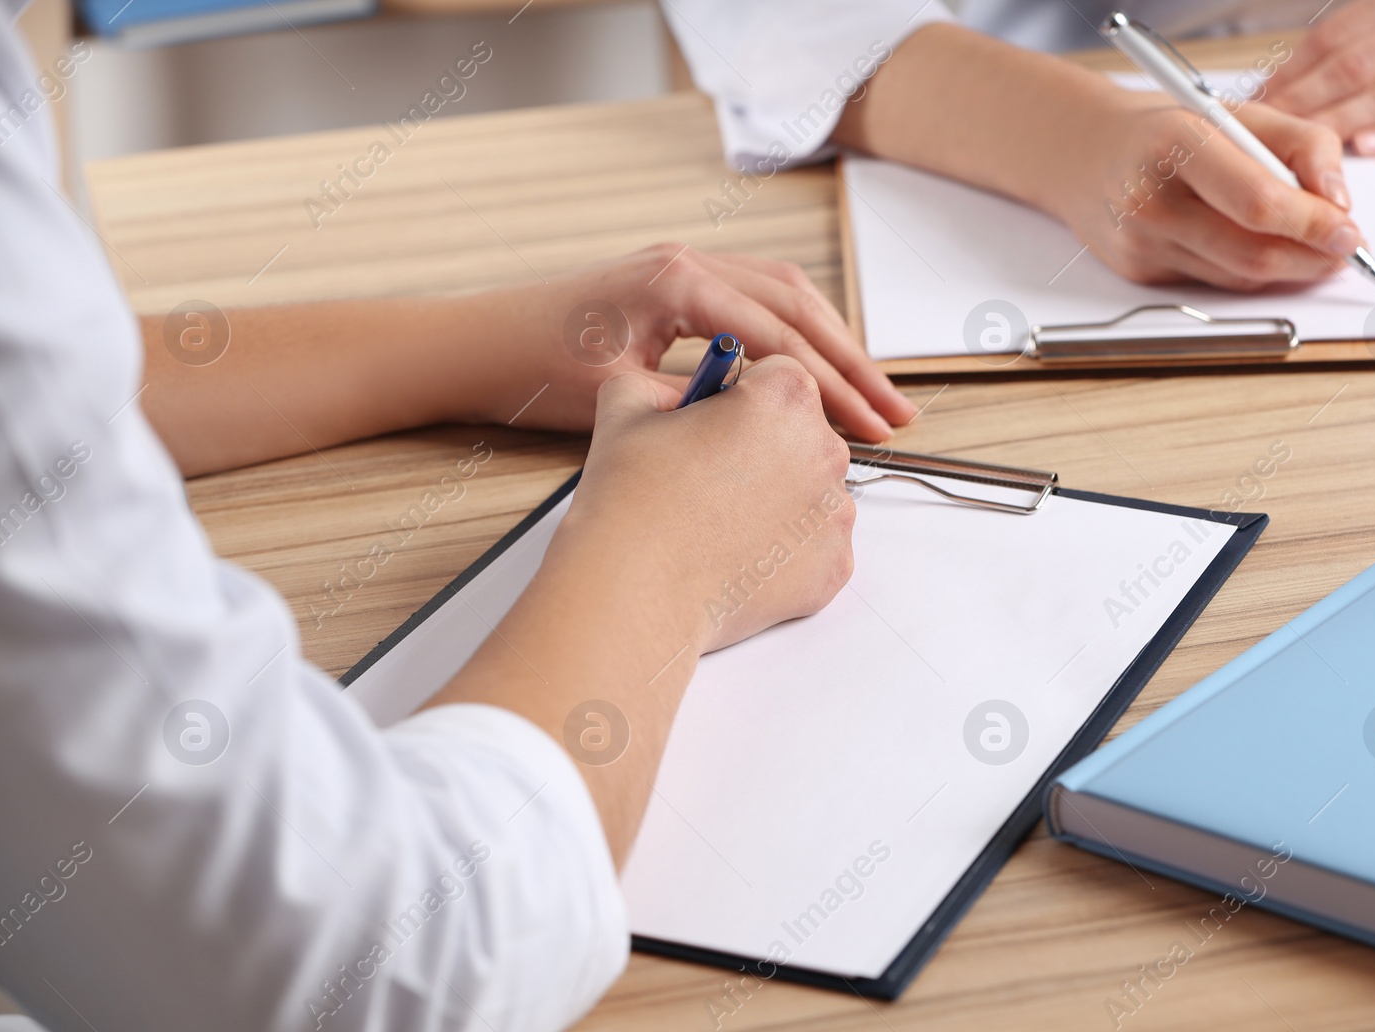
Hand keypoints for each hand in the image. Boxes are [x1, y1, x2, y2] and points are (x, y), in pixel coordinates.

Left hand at [492, 244, 915, 442]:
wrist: (479, 345)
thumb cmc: (531, 369)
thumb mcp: (617, 400)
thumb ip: (694, 407)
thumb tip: (759, 428)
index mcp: (676, 282)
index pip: (780, 335)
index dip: (832, 386)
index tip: (869, 424)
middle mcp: (688, 262)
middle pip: (799, 305)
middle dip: (852, 362)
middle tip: (895, 412)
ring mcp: (685, 266)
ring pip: (787, 296)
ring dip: (833, 345)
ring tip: (873, 395)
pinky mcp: (679, 285)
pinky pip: (758, 301)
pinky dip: (797, 336)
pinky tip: (818, 371)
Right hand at [559, 357, 854, 652]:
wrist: (636, 592)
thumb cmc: (632, 501)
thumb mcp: (626, 401)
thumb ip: (664, 381)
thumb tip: (682, 394)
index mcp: (786, 396)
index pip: (780, 377)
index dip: (741, 398)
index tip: (715, 423)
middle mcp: (826, 450)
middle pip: (802, 434)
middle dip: (764, 448)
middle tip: (710, 478)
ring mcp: (836, 514)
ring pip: (811, 492)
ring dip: (777, 499)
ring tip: (719, 522)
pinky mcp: (835, 567)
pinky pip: (815, 546)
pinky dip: (785, 552)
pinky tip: (739, 556)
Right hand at [1048, 85, 1363, 289]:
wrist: (1085, 153)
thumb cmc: (1168, 129)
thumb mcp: (1238, 112)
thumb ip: (1302, 144)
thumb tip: (1338, 202)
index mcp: (1176, 144)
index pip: (1257, 201)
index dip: (1312, 224)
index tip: (1350, 232)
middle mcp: (1150, 201)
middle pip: (1251, 252)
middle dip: (1311, 258)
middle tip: (1345, 251)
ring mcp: (1140, 243)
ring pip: (1238, 277)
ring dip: (1289, 270)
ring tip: (1315, 251)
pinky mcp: (1139, 272)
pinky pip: (1215, 283)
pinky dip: (1250, 272)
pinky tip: (1263, 250)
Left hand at [1270, 0, 1374, 158]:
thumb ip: (1372, 35)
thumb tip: (1297, 73)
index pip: (1336, 38)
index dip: (1290, 72)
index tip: (1256, 102)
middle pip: (1353, 68)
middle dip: (1299, 104)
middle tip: (1261, 134)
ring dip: (1336, 125)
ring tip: (1297, 148)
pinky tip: (1364, 149)